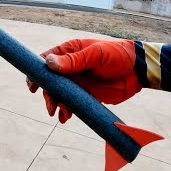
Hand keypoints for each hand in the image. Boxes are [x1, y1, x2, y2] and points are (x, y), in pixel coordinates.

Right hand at [27, 39, 142, 122]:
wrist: (138, 71)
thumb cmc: (117, 55)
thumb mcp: (95, 55)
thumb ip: (73, 60)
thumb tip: (49, 64)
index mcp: (69, 51)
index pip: (45, 60)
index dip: (36, 72)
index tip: (33, 85)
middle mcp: (69, 67)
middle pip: (49, 81)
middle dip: (48, 94)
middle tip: (51, 106)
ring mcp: (76, 81)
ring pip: (58, 94)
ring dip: (56, 104)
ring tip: (60, 113)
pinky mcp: (84, 94)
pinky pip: (70, 103)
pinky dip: (66, 111)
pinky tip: (65, 118)